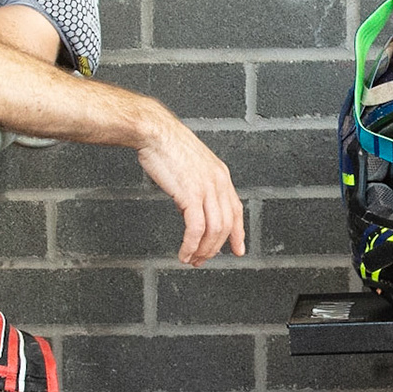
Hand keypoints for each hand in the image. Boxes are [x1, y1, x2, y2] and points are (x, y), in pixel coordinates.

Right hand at [136, 116, 246, 264]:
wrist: (154, 132)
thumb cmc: (167, 146)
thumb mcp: (190, 166)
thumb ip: (196, 186)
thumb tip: (190, 208)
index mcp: (220, 175)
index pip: (236, 209)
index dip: (238, 232)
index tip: (238, 249)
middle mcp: (218, 182)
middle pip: (226, 224)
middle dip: (215, 247)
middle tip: (202, 260)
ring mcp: (206, 188)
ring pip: (214, 230)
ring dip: (203, 249)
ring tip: (192, 259)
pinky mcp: (190, 194)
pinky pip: (196, 228)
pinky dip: (191, 245)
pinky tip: (184, 252)